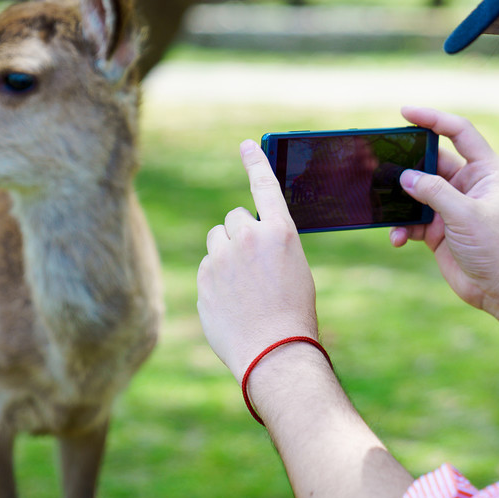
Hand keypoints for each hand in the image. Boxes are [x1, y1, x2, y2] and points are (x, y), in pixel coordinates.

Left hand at [198, 139, 319, 382]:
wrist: (274, 352)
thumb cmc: (293, 314)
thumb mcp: (294, 269)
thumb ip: (269, 247)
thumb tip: (241, 240)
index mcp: (280, 232)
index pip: (265, 186)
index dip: (256, 162)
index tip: (246, 144)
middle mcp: (249, 237)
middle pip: (235, 218)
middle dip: (241, 235)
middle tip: (254, 264)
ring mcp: (221, 257)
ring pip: (216, 240)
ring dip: (225, 253)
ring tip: (243, 285)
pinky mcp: (203, 278)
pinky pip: (207, 267)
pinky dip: (216, 280)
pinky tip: (232, 303)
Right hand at [392, 106, 498, 310]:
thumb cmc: (498, 248)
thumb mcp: (465, 214)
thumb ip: (434, 192)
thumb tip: (405, 176)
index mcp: (485, 171)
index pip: (458, 132)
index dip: (433, 119)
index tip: (405, 113)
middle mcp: (467, 184)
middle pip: (430, 161)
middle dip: (407, 164)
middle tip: (381, 161)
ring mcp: (452, 207)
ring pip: (417, 192)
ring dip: (400, 200)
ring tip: (383, 204)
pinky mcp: (439, 229)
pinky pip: (412, 220)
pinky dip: (402, 227)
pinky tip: (398, 238)